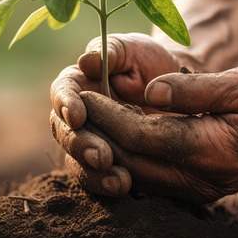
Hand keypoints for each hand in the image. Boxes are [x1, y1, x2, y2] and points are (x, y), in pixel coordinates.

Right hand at [50, 33, 180, 195]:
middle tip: (101, 156)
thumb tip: (88, 61)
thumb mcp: (134, 49)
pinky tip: (122, 188)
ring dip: (92, 173)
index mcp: (77, 82)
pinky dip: (105, 184)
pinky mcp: (105, 162)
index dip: (66, 104)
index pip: (61, 92)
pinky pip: (96, 177)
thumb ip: (111, 51)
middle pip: (65, 132)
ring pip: (77, 160)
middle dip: (80, 145)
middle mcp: (77, 114)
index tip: (79, 116)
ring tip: (118, 181)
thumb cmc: (150, 61)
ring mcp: (89, 140)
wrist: (176, 89)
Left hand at [51, 63, 237, 202]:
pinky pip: (154, 179)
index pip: (143, 135)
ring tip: (84, 126)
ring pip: (139, 176)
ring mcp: (204, 188)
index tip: (83, 93)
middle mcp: (205, 178)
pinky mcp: (203, 187)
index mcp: (214, 150)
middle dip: (100, 137)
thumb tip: (147, 91)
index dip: (109, 115)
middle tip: (73, 111)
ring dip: (110, 153)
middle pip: (134, 162)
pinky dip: (130, 161)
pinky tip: (113, 141)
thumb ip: (193, 90)